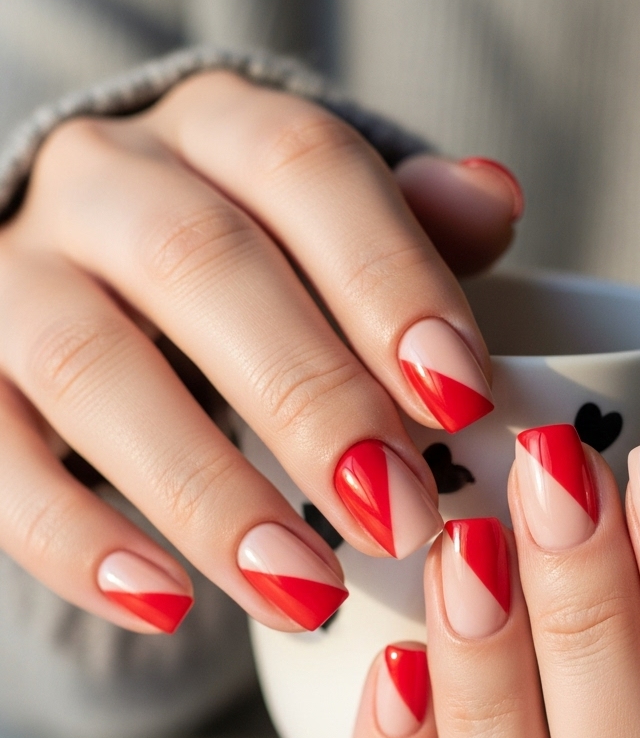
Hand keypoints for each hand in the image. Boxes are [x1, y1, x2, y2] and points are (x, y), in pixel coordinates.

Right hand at [0, 71, 519, 634]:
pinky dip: (76, 539)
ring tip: (303, 589)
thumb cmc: (256, 265)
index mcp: (224, 133)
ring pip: (94, 366)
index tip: (460, 396)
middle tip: (398, 517)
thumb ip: (412, 225)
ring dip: (208, 491)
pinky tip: (165, 605)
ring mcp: (17, 272)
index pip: (309, 172)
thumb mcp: (332, 231)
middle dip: (313, 402)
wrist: (96, 272)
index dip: (389, 282)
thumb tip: (493, 198)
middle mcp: (109, 181)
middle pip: (205, 267)